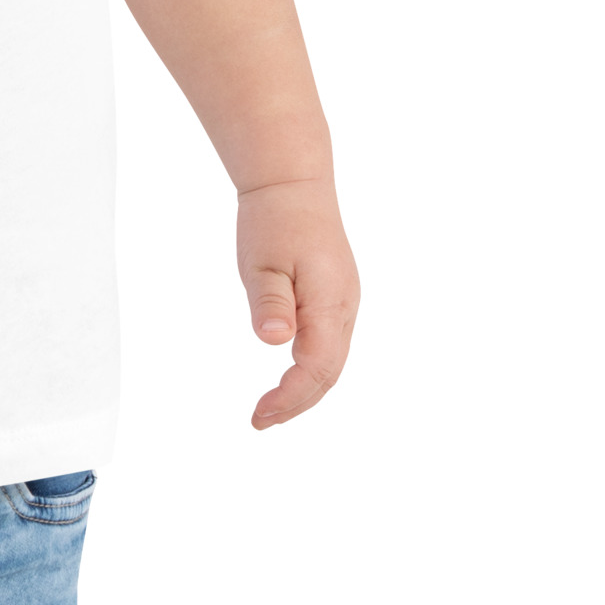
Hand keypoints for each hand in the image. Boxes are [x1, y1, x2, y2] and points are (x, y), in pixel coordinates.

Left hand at [237, 177, 358, 429]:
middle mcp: (345, 308)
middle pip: (329, 373)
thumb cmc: (274, 220)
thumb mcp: (262, 262)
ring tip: (271, 410)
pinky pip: (330, 345)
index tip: (258, 415)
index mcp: (331, 303)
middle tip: (260, 421)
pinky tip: (289, 377)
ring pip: (332, 361)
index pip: (316, 369)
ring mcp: (344, 302)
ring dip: (305, 390)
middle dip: (297, 403)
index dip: (290, 398)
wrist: (292, 183)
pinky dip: (311, 369)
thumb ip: (270, 302)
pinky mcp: (336, 297)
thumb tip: (274, 341)